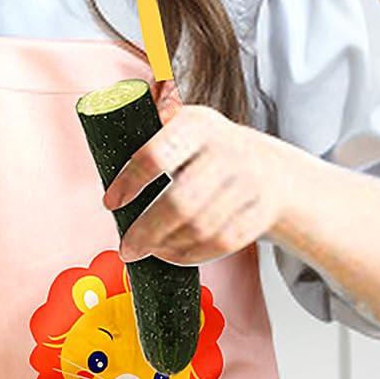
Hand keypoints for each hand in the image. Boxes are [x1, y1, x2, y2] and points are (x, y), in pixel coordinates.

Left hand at [101, 88, 294, 268]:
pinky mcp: (262, 211)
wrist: (272, 168)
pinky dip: (194, 254)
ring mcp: (250, 182)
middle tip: (126, 249)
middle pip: (181, 202)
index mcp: (198, 124)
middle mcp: (227, 150)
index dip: (130, 182)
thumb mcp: (185, 126)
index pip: (156, 154)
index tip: (110, 203)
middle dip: (147, 231)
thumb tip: (107, 126)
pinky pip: (223, 242)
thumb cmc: (208, 151)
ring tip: (148, 250)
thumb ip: (151, 126)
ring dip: (168, 246)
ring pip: (202, 227)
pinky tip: (173, 254)